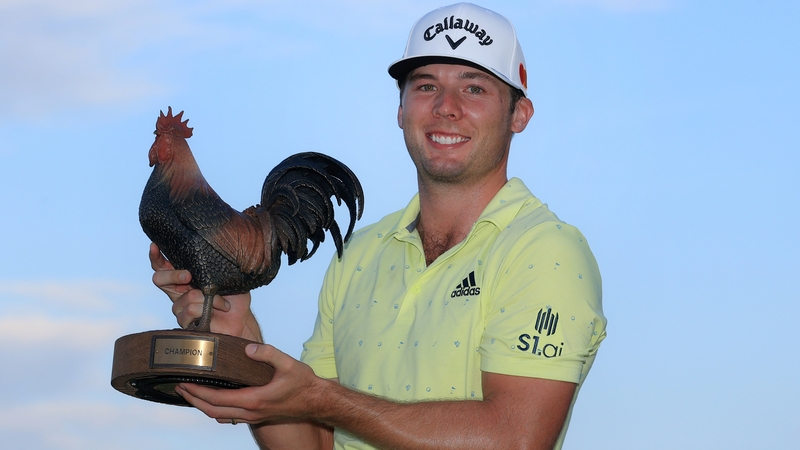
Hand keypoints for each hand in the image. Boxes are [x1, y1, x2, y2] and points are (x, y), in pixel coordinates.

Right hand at [149, 243, 260, 340]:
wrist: (241, 320)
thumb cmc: (235, 297)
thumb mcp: (227, 276)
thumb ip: (215, 265)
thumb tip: (211, 248)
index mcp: (185, 278)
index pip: (164, 266)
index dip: (156, 256)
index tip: (155, 246)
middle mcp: (179, 292)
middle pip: (159, 279)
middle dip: (173, 274)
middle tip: (188, 275)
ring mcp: (180, 308)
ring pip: (185, 296)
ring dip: (208, 297)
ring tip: (223, 301)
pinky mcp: (185, 322)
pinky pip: (190, 310)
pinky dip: (207, 308)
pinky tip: (218, 309)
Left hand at [175, 343, 327, 424]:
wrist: (316, 401)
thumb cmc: (304, 383)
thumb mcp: (289, 363)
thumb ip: (268, 354)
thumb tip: (248, 348)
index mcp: (254, 399)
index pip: (217, 399)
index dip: (198, 392)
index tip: (184, 383)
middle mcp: (251, 411)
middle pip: (213, 411)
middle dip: (193, 400)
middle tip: (179, 387)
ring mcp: (253, 416)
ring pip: (220, 416)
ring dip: (202, 406)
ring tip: (191, 393)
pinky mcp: (257, 415)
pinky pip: (229, 417)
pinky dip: (216, 409)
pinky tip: (213, 399)